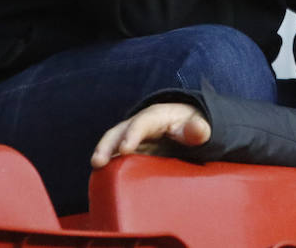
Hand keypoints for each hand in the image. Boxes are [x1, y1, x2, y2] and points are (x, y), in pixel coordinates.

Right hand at [91, 102, 211, 168]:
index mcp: (156, 116)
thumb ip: (199, 129)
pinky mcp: (129, 150)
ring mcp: (131, 137)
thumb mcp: (198, 126)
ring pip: (112, 143)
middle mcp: (138, 124)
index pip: (141, 123)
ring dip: (103, 155)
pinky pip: (115, 156)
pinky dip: (108, 165)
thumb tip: (199, 129)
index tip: (125, 149)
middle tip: (98, 162)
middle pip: (119, 131)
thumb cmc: (191, 126)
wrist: (186, 126)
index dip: (132, 135)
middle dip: (107, 145)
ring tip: (96, 170)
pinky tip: (102, 178)